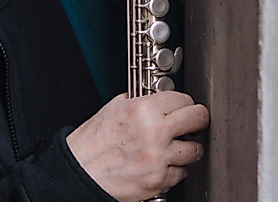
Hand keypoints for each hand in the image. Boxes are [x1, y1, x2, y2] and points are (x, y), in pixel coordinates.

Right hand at [66, 92, 208, 201]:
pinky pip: (182, 172)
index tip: (185, 107)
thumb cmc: (91, 144)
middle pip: (198, 118)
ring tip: (177, 148)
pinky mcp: (159, 180)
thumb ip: (140, 101)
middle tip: (194, 124)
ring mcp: (159, 158)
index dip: (184, 103)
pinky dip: (175, 169)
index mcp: (143, 109)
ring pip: (195, 149)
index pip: (183, 98)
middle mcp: (154, 132)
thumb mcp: (113, 109)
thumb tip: (159, 99)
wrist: (79, 174)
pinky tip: (162, 165)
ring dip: (188, 148)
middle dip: (197, 120)